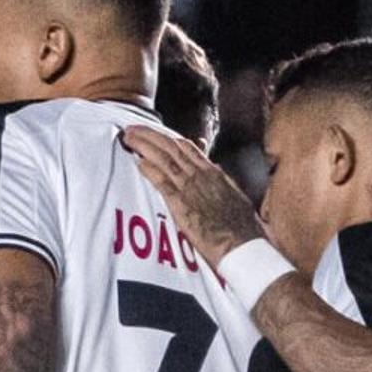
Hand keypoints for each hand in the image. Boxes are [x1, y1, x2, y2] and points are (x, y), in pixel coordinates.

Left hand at [120, 126, 263, 262]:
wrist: (243, 243)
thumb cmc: (243, 227)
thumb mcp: (234, 198)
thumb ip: (222, 183)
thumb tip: (217, 171)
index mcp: (214, 174)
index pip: (187, 148)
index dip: (168, 138)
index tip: (155, 132)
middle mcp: (201, 176)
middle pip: (172, 147)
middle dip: (151, 135)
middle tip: (133, 128)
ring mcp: (191, 188)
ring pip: (164, 159)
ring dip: (144, 146)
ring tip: (129, 137)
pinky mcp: (182, 205)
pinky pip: (163, 182)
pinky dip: (150, 170)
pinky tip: (138, 162)